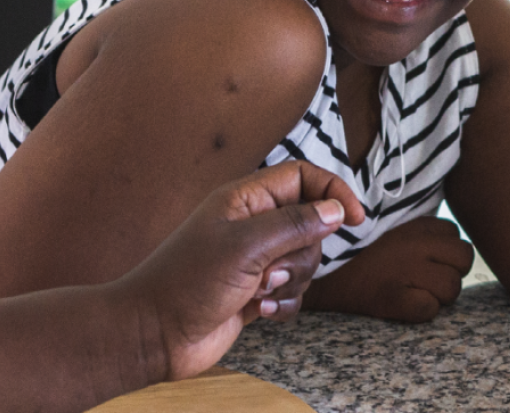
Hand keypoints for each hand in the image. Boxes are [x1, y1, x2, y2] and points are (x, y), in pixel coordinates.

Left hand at [113, 161, 364, 380]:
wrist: (155, 333)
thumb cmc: (187, 282)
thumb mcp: (246, 247)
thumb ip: (296, 224)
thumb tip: (336, 210)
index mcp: (245, 199)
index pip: (302, 176)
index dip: (333, 190)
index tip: (355, 218)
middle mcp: (252, 225)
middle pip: (311, 225)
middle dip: (302, 254)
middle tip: (269, 271)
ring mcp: (255, 259)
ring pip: (305, 262)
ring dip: (291, 282)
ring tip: (257, 293)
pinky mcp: (255, 291)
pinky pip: (293, 292)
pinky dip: (283, 303)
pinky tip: (259, 311)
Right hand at [304, 217, 475, 323]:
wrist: (315, 271)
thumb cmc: (353, 251)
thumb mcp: (387, 225)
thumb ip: (417, 231)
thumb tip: (449, 242)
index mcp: (412, 224)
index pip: (455, 236)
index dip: (445, 252)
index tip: (428, 260)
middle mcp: (413, 244)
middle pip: (464, 259)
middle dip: (452, 272)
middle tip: (428, 280)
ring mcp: (405, 270)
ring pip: (452, 287)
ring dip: (439, 295)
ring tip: (415, 292)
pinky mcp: (392, 297)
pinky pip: (429, 309)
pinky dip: (421, 311)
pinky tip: (404, 305)